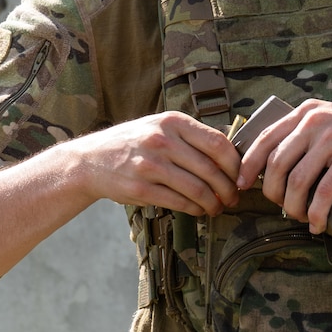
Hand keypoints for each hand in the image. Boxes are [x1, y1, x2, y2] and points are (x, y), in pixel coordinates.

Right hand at [60, 111, 239, 215]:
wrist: (90, 160)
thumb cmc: (133, 143)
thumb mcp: (160, 126)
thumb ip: (191, 136)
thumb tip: (231, 153)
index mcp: (173, 122)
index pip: (218, 143)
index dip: (236, 164)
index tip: (241, 176)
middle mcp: (162, 140)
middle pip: (211, 169)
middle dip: (228, 189)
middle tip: (234, 198)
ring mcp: (150, 165)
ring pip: (197, 189)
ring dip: (214, 203)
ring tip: (218, 207)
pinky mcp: (141, 189)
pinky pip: (180, 202)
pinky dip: (195, 209)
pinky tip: (199, 210)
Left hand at [239, 100, 331, 231]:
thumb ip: (306, 134)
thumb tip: (275, 165)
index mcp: (307, 111)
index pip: (265, 138)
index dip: (249, 164)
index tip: (242, 184)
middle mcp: (316, 120)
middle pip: (276, 163)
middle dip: (271, 192)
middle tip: (279, 206)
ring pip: (296, 180)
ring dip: (293, 206)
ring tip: (300, 217)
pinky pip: (323, 192)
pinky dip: (316, 213)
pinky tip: (317, 224)